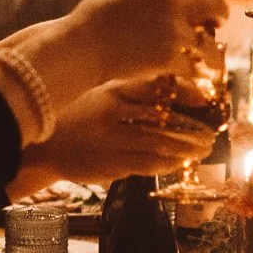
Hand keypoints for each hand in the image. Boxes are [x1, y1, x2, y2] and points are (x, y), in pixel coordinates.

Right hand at [27, 82, 217, 183]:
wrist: (42, 147)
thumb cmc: (76, 116)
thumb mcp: (99, 94)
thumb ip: (130, 94)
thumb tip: (171, 96)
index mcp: (113, 90)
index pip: (157, 88)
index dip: (185, 93)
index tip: (204, 99)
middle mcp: (114, 113)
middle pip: (164, 118)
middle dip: (193, 128)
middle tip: (211, 133)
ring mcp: (112, 139)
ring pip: (160, 144)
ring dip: (186, 149)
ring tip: (202, 150)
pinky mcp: (111, 164)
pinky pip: (148, 164)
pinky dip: (168, 164)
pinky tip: (179, 163)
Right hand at [62, 0, 231, 82]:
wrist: (83, 47)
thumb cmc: (90, 16)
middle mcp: (174, 3)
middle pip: (216, 5)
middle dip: (222, 13)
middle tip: (220, 20)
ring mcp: (174, 31)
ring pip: (211, 40)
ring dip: (214, 47)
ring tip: (212, 54)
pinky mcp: (171, 57)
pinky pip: (196, 65)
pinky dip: (197, 71)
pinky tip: (197, 74)